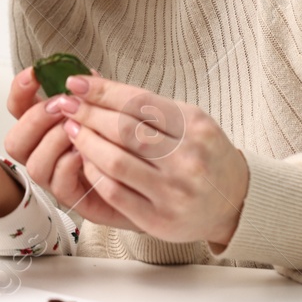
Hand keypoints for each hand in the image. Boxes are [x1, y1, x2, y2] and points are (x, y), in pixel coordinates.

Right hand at [3, 65, 140, 230]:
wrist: (144, 176)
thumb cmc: (122, 140)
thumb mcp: (107, 110)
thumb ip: (91, 95)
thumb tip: (84, 77)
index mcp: (47, 126)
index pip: (18, 108)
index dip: (20, 90)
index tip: (34, 74)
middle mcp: (45, 152)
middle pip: (15, 141)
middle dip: (35, 119)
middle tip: (61, 106)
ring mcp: (55, 177)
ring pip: (33, 164)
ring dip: (53, 142)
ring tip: (76, 129)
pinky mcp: (73, 197)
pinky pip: (58, 184)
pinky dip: (68, 165)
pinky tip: (84, 153)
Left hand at [51, 75, 249, 246]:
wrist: (234, 202)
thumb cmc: (206, 155)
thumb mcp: (190, 122)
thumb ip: (148, 106)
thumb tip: (97, 83)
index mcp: (195, 127)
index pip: (139, 102)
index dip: (102, 90)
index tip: (76, 83)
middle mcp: (187, 158)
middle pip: (124, 129)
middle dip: (88, 113)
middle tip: (67, 103)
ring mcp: (173, 191)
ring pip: (116, 161)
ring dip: (86, 142)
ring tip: (72, 129)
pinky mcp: (158, 219)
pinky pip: (115, 192)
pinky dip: (94, 173)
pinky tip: (84, 160)